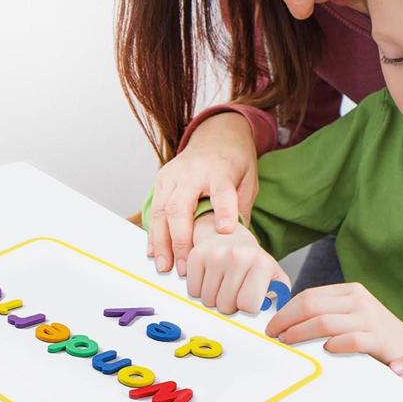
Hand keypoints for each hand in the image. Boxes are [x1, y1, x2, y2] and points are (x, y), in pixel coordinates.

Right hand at [149, 112, 258, 275]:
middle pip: (180, 206)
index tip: (225, 231)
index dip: (224, 212)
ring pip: (161, 210)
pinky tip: (154, 251)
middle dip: (180, 240)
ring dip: (161, 242)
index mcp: (220, 170)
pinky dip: (153, 232)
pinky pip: (154, 209)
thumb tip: (235, 243)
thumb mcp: (249, 180)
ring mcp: (173, 174)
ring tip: (164, 266)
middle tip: (183, 267)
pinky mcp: (161, 179)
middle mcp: (193, 172)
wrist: (218, 133)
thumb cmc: (235, 160)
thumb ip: (241, 208)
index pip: (222, 192)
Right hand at [186, 213, 289, 314]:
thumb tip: (274, 321)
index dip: (246, 308)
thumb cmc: (251, 260)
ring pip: (207, 301)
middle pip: (225, 306)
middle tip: (233, 289)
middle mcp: (238, 256)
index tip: (247, 298)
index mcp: (261, 263)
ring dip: (213, 298)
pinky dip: (199, 290)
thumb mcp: (274, 276)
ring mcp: (216, 254)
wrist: (229, 233)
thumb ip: (279, 299)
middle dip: (228, 305)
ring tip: (222, 282)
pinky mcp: (197, 254)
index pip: (249, 306)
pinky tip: (210, 277)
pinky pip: (193, 291)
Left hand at [265, 282, 402, 363]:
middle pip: (312, 305)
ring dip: (300, 333)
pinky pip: (349, 341)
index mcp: (350, 290)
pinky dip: (332, 346)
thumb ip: (328, 312)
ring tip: (288, 342)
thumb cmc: (377, 335)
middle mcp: (358, 299)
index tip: (273, 323)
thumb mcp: (352, 315)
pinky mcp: (378, 338)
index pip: (309, 295)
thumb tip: (290, 319)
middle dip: (287, 320)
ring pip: (324, 322)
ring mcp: (369, 317)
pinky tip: (323, 351)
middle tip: (275, 334)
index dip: (287, 309)